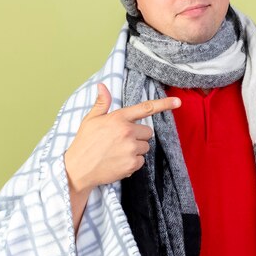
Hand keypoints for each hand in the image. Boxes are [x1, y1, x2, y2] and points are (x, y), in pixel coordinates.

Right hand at [64, 83, 180, 193]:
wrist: (78, 169)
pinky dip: (132, 163)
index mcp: (118, 118)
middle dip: (138, 136)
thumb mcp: (91, 120)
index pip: (145, 108)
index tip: (178, 102)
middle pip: (148, 132)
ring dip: (135, 150)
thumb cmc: (84, 143)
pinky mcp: (132, 163)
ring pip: (145, 147)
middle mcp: (127, 132)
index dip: (164, 104)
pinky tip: (118, 162)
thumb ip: (102, 103)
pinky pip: (141, 161)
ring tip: (117, 152)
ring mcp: (130, 148)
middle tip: (121, 141)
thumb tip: (103, 85)